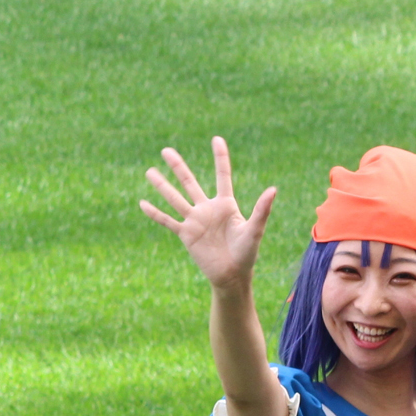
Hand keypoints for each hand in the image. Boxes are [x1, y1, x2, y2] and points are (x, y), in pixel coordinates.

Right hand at [139, 136, 276, 293]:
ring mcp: (195, 221)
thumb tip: (273, 190)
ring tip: (149, 171)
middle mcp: (208, 209)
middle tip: (166, 151)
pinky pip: (168, 221)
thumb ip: (261, 210)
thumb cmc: (247, 253)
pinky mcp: (186, 235)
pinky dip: (155, 213)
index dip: (220, 157)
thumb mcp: (255, 230)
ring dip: (162, 185)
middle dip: (178, 166)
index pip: (222, 176)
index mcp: (226, 205)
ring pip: (175, 198)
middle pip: (190, 182)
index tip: (217, 139)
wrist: (232, 276)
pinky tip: (142, 203)